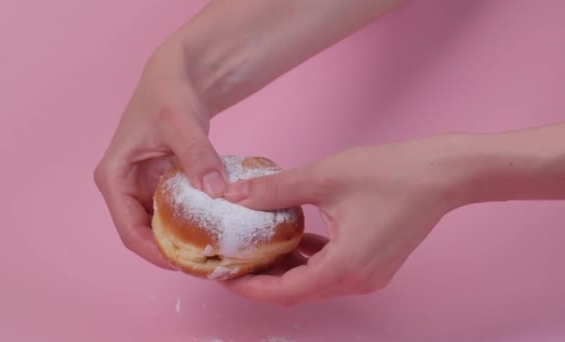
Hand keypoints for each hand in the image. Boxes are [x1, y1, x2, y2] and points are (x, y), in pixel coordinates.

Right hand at [93, 50, 227, 268]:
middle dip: (172, 252)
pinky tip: (215, 230)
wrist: (178, 76)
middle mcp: (124, 188)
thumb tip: (216, 192)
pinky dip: (191, 223)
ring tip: (213, 253)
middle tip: (207, 264)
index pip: (129, 230)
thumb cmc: (168, 93)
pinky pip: (174, 213)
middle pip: (144, 234)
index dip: (155, 253)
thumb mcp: (181, 122)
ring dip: (183, 241)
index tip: (186, 264)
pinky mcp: (160, 185)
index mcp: (113, 178)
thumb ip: (197, 155)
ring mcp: (143, 187)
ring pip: (160, 227)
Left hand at [221, 134, 469, 304]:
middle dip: (262, 278)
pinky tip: (292, 238)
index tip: (223, 274)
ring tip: (255, 249)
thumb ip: (274, 190)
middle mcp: (357, 281)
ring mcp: (368, 276)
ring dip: (284, 269)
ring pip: (314, 282)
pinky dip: (308, 259)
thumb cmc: (389, 174)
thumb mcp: (323, 178)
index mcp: (344, 268)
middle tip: (232, 260)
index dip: (249, 286)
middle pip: (297, 291)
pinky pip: (331, 270)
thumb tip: (233, 195)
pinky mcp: (373, 264)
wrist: (442, 174)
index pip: (284, 292)